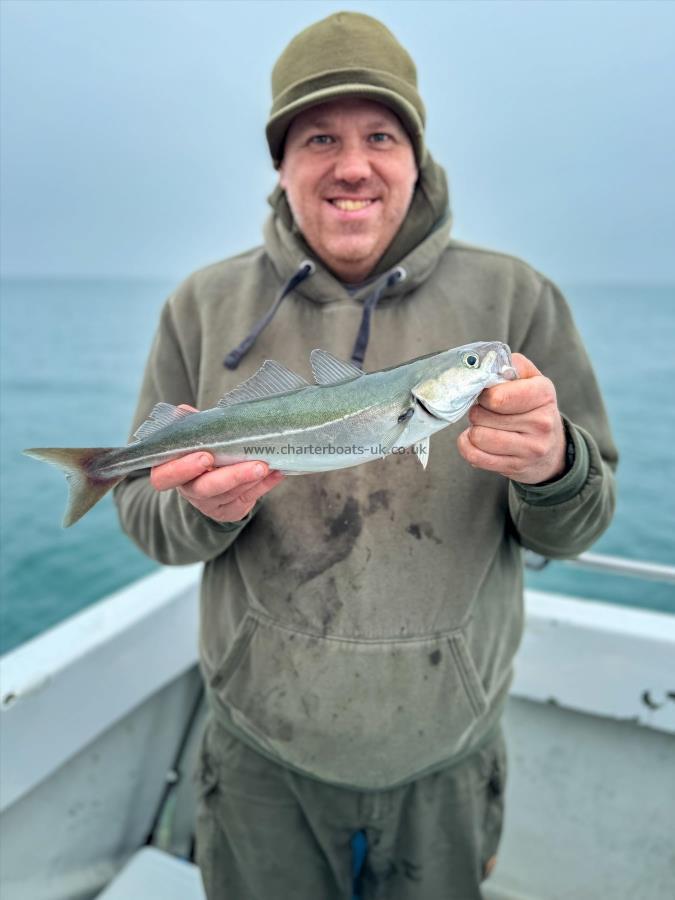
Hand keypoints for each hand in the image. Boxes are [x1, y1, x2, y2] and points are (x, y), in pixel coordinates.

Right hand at [150, 406, 283, 521]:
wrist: (213, 478)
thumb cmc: (202, 450)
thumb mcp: (193, 438)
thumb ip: (190, 426)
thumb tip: (184, 411)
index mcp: (171, 471)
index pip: (166, 476)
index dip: (183, 469)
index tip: (206, 456)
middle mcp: (188, 490)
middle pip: (206, 488)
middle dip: (232, 477)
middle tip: (257, 465)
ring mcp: (209, 504)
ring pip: (230, 494)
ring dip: (252, 479)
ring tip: (269, 464)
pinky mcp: (229, 511)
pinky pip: (247, 499)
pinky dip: (264, 486)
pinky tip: (277, 473)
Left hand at [457, 353, 566, 484]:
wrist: (551, 450)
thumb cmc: (532, 407)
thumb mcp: (530, 379)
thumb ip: (509, 366)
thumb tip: (482, 365)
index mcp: (544, 394)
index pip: (497, 397)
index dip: (484, 394)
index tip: (488, 395)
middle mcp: (541, 422)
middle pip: (481, 415)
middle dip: (478, 411)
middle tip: (487, 412)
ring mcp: (531, 448)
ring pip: (477, 437)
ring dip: (473, 430)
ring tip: (485, 426)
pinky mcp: (516, 467)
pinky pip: (475, 456)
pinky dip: (468, 447)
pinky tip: (477, 441)